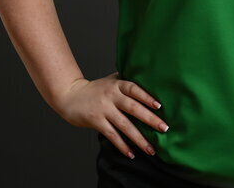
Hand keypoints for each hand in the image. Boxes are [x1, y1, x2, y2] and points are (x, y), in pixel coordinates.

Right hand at [52, 72, 168, 158]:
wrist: (69, 95)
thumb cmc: (94, 89)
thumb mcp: (110, 80)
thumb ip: (125, 82)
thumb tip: (148, 80)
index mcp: (116, 85)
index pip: (134, 89)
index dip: (147, 97)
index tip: (159, 106)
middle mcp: (111, 96)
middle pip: (133, 108)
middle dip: (150, 119)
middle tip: (164, 128)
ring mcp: (103, 110)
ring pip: (124, 125)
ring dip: (139, 139)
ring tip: (151, 149)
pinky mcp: (96, 121)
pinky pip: (112, 135)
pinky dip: (122, 145)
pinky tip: (131, 153)